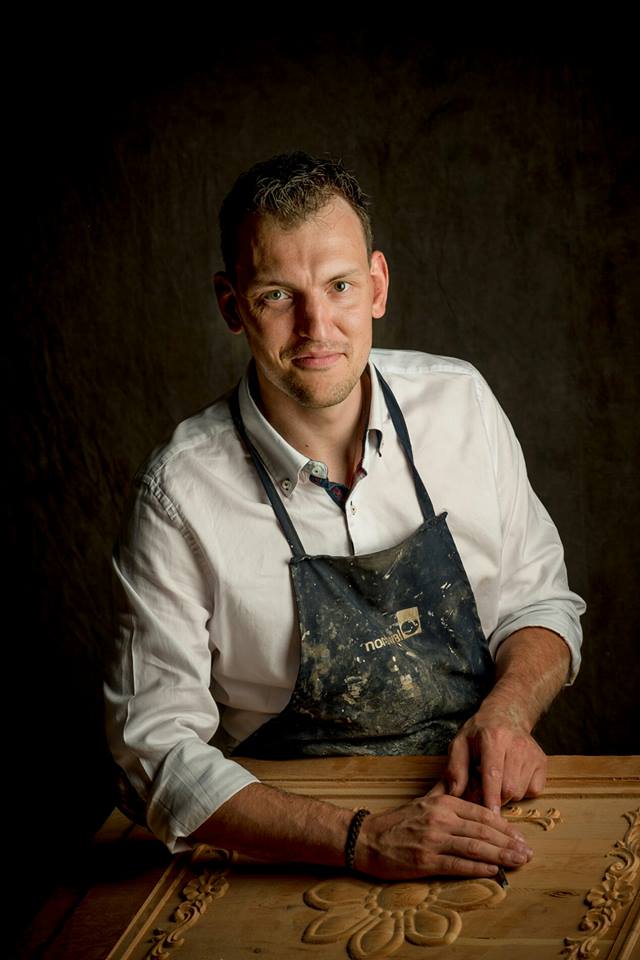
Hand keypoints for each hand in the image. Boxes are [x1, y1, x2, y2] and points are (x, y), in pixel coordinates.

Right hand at [354, 781, 532, 879]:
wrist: (366, 838)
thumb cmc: (397, 822)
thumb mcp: (423, 801)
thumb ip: (446, 795)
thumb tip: (467, 788)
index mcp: (442, 803)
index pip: (481, 813)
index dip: (504, 826)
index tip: (520, 836)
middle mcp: (440, 818)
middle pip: (483, 831)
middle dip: (509, 842)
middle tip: (528, 852)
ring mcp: (433, 840)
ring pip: (475, 847)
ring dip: (501, 855)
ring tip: (518, 862)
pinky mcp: (425, 861)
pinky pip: (457, 865)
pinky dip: (478, 868)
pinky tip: (494, 871)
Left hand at [445, 705, 546, 813]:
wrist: (507, 714)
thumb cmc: (480, 732)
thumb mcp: (460, 743)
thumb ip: (455, 768)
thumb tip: (454, 793)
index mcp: (494, 738)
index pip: (493, 774)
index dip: (491, 797)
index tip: (490, 814)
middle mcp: (517, 744)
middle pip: (509, 788)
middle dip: (495, 797)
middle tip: (484, 790)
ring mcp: (532, 753)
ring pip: (520, 791)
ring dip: (507, 794)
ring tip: (498, 779)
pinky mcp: (542, 762)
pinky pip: (533, 790)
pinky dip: (521, 791)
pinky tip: (512, 777)